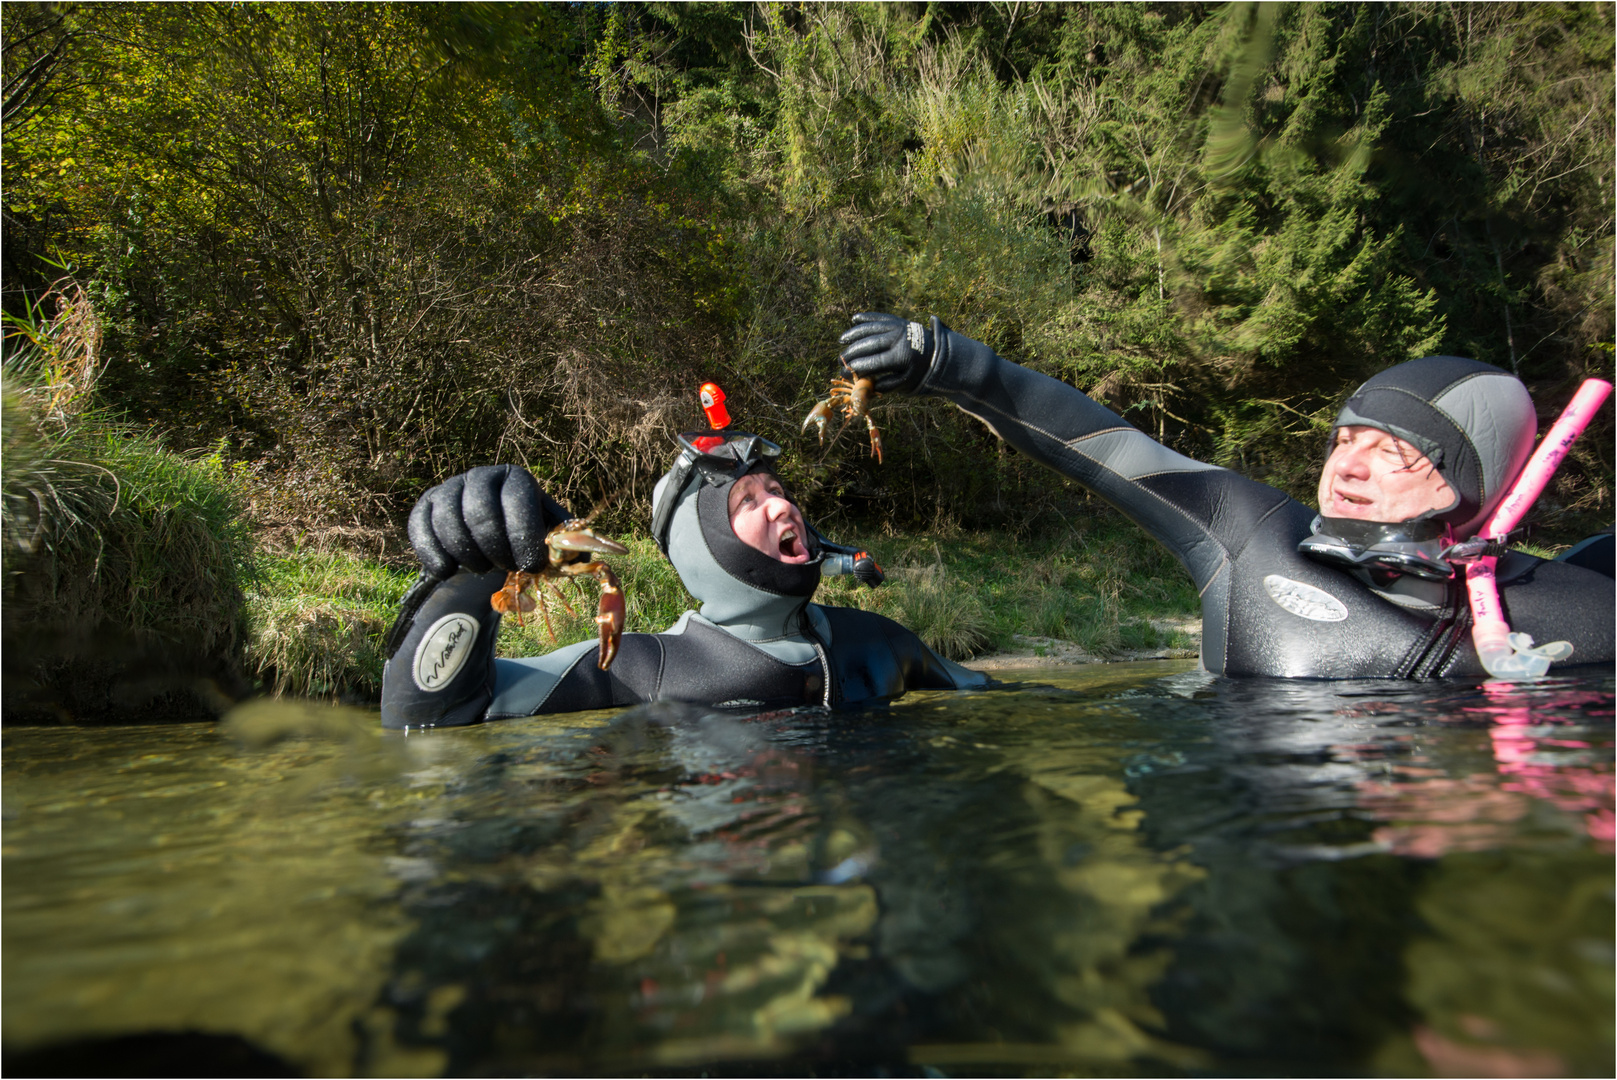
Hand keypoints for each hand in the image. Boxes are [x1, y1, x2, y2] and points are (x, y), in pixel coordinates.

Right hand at [407, 465, 570, 579]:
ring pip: (449, 521)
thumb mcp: (550, 539)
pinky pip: (421, 528)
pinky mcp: (425, 506)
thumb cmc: (524, 541)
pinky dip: (435, 555)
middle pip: (481, 510)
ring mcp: (449, 489)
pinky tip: (449, 571)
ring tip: (483, 568)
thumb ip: (571, 545)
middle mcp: (481, 477)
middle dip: (495, 549)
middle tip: (505, 568)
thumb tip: (597, 557)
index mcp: (517, 479)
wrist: (488, 547)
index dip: (524, 535)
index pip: (517, 498)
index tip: (531, 566)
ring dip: (468, 555)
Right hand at [838, 312, 934, 392]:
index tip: (844, 373)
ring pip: (870, 328)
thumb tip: (863, 387)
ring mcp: (897, 327)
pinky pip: (878, 317)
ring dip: (853, 334)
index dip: (856, 368)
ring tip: (842, 341)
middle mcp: (897, 339)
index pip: (872, 363)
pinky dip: (866, 317)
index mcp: (901, 357)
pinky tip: (854, 320)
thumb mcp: (906, 384)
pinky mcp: (897, 320)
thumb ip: (885, 386)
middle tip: (840, 361)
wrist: (938, 352)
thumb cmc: (918, 373)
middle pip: (867, 344)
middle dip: (851, 353)